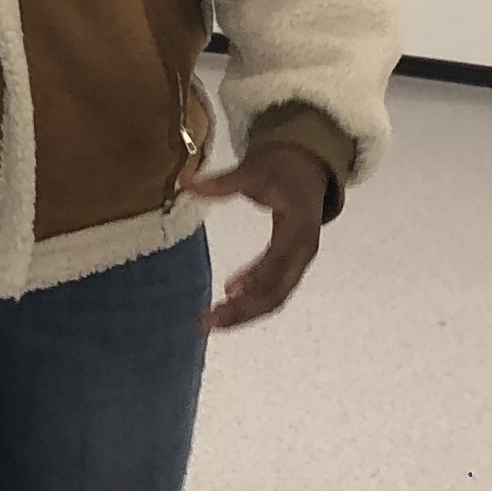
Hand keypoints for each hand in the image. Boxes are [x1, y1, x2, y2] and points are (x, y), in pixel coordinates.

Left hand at [184, 142, 335, 332]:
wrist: (306, 168)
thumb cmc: (280, 169)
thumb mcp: (253, 170)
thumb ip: (222, 182)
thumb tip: (184, 181)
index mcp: (298, 226)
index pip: (277, 259)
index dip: (255, 276)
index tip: (229, 290)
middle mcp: (304, 250)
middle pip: (278, 290)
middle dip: (245, 309)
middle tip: (209, 319)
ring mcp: (300, 261)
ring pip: (277, 297)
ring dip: (247, 313)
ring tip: (213, 322)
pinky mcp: (292, 266)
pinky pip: (275, 292)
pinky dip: (253, 304)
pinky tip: (228, 308)